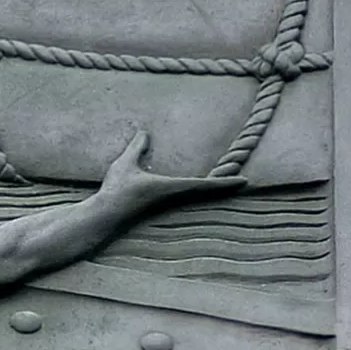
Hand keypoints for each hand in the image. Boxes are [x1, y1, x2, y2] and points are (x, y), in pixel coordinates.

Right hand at [100, 131, 245, 209]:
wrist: (105, 217)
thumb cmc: (116, 191)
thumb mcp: (125, 164)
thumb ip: (136, 148)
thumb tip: (145, 132)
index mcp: (171, 188)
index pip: (205, 185)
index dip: (225, 182)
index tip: (245, 182)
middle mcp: (174, 199)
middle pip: (207, 194)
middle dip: (225, 187)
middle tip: (245, 183)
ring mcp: (169, 206)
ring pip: (197, 198)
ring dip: (213, 192)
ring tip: (228, 186)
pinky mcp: (162, 209)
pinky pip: (186, 200)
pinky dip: (199, 195)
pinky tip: (199, 193)